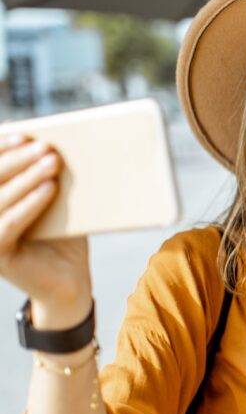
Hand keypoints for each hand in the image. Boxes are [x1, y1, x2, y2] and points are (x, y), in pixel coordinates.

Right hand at [0, 136, 90, 322]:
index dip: (1, 148)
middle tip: (46, 146)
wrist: (70, 280)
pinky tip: (50, 190)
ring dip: (26, 178)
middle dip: (18, 159)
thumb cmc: (65, 234)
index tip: (24, 134)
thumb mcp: (56, 201)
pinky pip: (9, 225)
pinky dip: (29, 204)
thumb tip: (54, 143)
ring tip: (53, 163)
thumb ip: (48, 177)